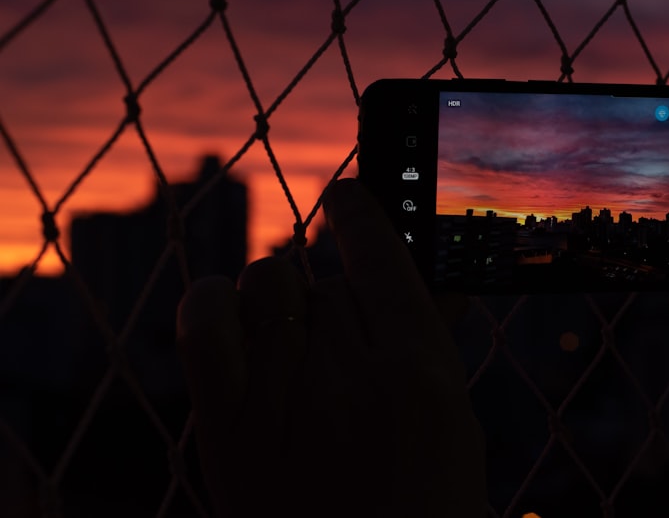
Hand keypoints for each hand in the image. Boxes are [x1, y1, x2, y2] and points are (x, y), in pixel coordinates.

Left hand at [176, 178, 485, 516]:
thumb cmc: (421, 505)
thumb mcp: (450, 420)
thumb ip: (427, 340)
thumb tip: (416, 276)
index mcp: (417, 372)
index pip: (378, 254)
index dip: (360, 214)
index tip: (348, 197)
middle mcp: (348, 375)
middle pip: (328, 278)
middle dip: (337, 299)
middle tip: (343, 343)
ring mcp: (283, 398)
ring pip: (272, 284)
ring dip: (285, 299)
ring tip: (295, 339)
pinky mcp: (227, 427)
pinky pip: (204, 324)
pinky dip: (213, 304)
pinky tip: (230, 313)